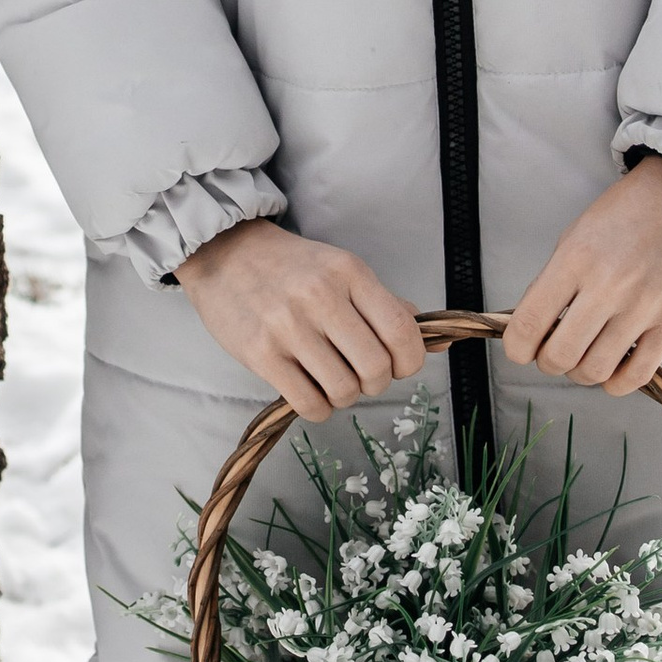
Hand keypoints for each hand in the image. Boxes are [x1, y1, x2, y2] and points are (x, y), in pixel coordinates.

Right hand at [174, 218, 425, 420]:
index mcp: (350, 273)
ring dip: (345, 396)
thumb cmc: (291, 267)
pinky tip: (310, 391)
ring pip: (344, 391)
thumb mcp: (343, 270)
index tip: (398, 365)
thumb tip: (437, 342)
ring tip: (331, 380)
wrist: (224, 252)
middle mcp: (321, 297)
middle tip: (360, 374)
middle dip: (376, 382)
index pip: (403, 331)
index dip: (410, 362)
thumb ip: (386, 305)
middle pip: (376, 368)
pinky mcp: (260, 353)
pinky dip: (319, 408)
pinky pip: (309, 404)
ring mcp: (289, 327)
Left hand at [503, 157, 661, 396]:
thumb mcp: (575, 235)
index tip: (521, 349)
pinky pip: (637, 375)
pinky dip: (616, 383)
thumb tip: (533, 329)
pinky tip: (612, 367)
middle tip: (555, 350)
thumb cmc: (624, 213)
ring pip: (596, 371)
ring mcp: (644, 307)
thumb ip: (553, 282)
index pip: (529, 324)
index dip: (517, 348)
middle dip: (549, 361)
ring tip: (585, 355)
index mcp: (575, 259)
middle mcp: (608, 287)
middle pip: (560, 356)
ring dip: (581, 372)